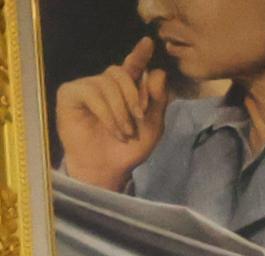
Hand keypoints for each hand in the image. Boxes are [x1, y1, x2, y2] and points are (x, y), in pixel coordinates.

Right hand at [54, 39, 167, 188]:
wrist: (109, 167)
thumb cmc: (129, 148)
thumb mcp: (153, 126)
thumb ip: (158, 100)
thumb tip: (158, 71)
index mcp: (126, 89)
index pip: (133, 66)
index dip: (139, 54)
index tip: (148, 42)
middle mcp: (105, 84)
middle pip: (121, 72)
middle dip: (135, 96)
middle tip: (139, 118)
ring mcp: (86, 86)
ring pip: (107, 83)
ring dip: (121, 110)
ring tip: (125, 131)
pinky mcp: (70, 93)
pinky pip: (92, 93)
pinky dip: (106, 113)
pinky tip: (113, 129)